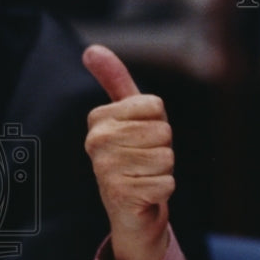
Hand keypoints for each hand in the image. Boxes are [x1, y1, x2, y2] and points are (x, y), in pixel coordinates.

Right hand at [83, 44, 173, 259]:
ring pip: (167, 157)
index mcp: (99, 119)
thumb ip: (115, 81)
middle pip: (163, 131)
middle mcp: (96, 141)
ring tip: (146, 176)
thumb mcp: (129, 116)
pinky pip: (167, 183)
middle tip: (146, 161)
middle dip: (164, 147)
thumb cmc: (135, 156)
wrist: (131, 210)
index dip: (159, 122)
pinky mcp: (121, 195)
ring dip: (164, 170)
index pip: (155, 105)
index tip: (143, 137)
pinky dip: (164, 190)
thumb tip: (92, 48)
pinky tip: (146, 194)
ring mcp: (105, 169)